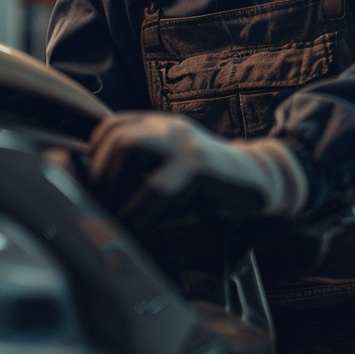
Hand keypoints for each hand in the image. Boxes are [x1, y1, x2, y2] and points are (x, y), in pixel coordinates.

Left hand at [87, 112, 307, 217]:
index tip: (96, 189)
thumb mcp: (171, 175)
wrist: (259, 185)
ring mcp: (186, 142)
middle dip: (102, 177)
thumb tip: (95, 201)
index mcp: (161, 126)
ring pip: (130, 149)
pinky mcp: (200, 165)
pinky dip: (138, 211)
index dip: (96, 157)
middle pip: (117, 136)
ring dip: (116, 189)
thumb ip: (139, 178)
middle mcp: (170, 127)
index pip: (113, 127)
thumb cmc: (208, 190)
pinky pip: (156, 186)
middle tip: (105, 210)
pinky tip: (137, 227)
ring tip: (121, 217)